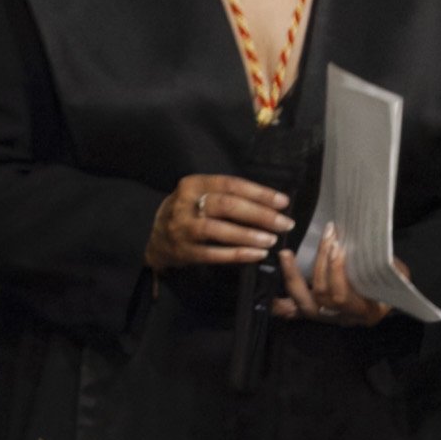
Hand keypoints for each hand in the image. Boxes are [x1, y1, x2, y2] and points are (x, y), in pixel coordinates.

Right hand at [146, 173, 288, 271]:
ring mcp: (181, 228)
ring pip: (217, 230)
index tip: (283, 202)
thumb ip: (228, 196)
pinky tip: (257, 255)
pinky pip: (213, 253)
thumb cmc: (189, 212)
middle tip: (284, 223)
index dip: (259, 193)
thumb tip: (273, 204)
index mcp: (193, 184)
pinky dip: (237, 255)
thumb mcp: (200, 195)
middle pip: (226, 206)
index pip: (230, 184)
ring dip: (248, 235)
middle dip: (259, 215)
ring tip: (271, 240)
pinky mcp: (183, 251)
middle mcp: (184, 204)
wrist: (156, 238)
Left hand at [274, 226, 399, 327]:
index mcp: (365, 311)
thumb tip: (372, 250)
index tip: (337, 247)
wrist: (386, 301)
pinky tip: (269, 294)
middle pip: (321, 295)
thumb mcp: (398, 277)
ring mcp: (326, 318)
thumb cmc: (391, 286)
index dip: (335, 271)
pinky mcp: (313, 314)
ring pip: (303, 303)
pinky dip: (280, 304)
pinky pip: (292, 312)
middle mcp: (342, 318)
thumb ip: (389, 268)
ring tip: (286, 254)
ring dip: (293, 277)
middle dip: (320, 265)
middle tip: (326, 240)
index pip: (340, 295)